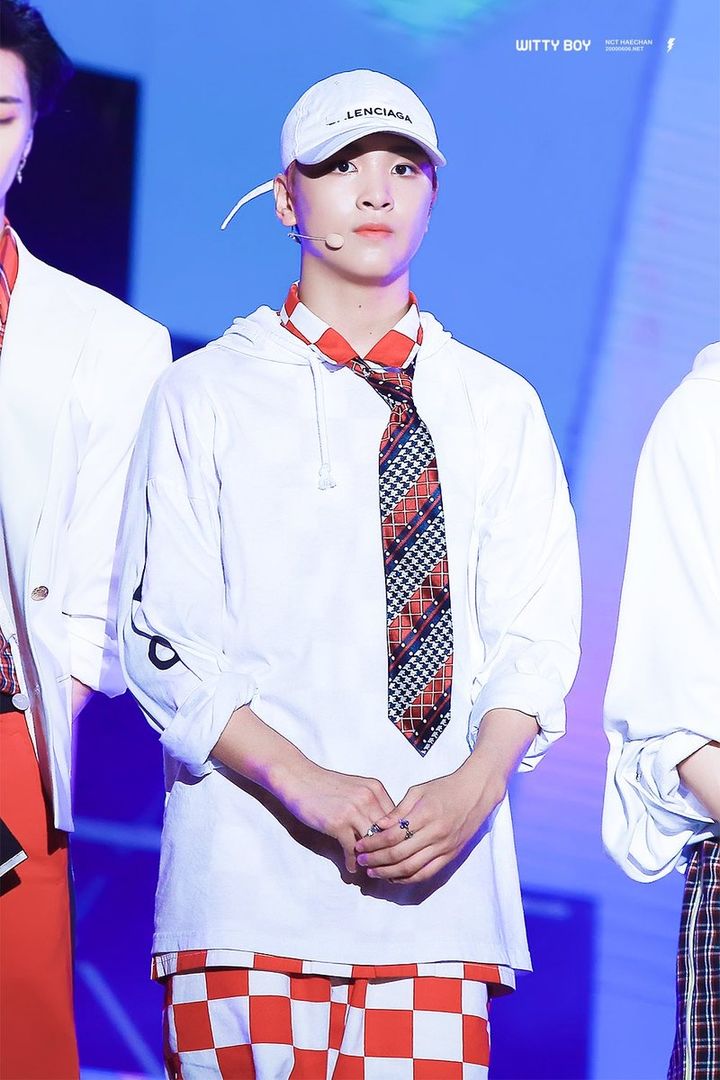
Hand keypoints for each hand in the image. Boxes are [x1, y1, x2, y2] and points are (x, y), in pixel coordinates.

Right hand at [282, 763, 394, 873]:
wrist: (298, 778)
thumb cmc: (325, 785)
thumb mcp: (355, 788)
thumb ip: (370, 804)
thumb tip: (381, 829)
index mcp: (376, 789)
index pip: (397, 819)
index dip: (398, 838)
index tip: (395, 852)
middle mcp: (369, 799)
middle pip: (388, 833)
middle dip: (388, 852)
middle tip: (387, 867)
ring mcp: (354, 811)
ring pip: (372, 843)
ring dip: (371, 860)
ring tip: (370, 871)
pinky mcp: (338, 823)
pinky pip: (352, 849)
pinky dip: (353, 861)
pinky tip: (351, 867)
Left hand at [354, 759, 505, 883]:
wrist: (476, 793)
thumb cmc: (445, 788)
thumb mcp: (418, 791)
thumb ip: (398, 810)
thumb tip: (378, 825)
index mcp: (425, 814)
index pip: (393, 835)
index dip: (373, 843)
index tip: (360, 845)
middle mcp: (435, 834)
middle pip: (399, 854)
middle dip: (376, 860)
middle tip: (361, 861)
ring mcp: (444, 847)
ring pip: (411, 868)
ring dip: (389, 873)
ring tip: (373, 872)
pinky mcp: (450, 855)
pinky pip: (427, 873)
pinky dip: (409, 878)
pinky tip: (394, 877)